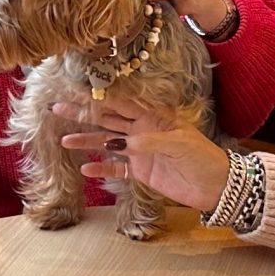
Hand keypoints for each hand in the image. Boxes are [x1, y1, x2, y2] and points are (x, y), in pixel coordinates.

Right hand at [53, 98, 233, 212]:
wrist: (216, 185)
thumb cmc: (202, 157)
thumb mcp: (179, 144)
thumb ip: (150, 141)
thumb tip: (122, 143)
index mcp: (153, 116)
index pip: (121, 103)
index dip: (99, 97)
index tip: (75, 91)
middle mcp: (142, 129)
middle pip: (107, 119)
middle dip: (83, 114)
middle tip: (58, 108)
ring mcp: (140, 150)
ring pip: (107, 143)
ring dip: (87, 142)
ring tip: (65, 141)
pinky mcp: (141, 171)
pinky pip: (116, 169)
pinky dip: (102, 169)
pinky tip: (86, 168)